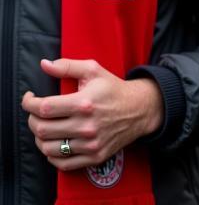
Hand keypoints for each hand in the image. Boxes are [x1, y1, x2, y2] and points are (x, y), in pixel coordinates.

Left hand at [21, 58, 163, 171]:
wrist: (140, 109)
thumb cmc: (113, 88)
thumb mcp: (94, 70)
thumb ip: (67, 66)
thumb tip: (44, 64)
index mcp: (84, 102)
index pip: (44, 107)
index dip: (29, 103)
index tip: (29, 98)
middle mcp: (86, 125)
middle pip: (42, 129)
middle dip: (32, 120)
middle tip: (36, 113)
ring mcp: (90, 144)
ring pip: (48, 148)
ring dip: (39, 138)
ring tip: (44, 127)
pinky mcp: (94, 157)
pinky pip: (62, 163)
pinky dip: (51, 155)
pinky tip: (55, 143)